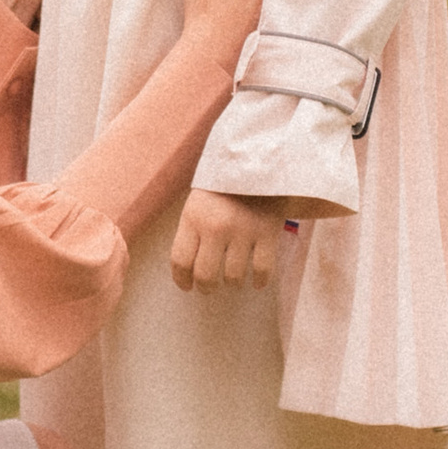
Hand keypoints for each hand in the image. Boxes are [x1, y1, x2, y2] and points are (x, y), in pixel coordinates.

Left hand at [171, 188, 288, 291]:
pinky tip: (257, 281)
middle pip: (205, 275)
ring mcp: (243, 231)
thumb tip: (187, 270)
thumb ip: (192, 231)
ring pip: (233, 276)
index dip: (181, 279)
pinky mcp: (267, 232)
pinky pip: (262, 269)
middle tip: (209, 287)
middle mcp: (216, 227)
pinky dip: (260, 280)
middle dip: (206, 287)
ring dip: (232, 282)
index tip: (187, 286)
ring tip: (233, 278)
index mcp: (193, 218)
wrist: (259, 161)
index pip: (180, 260)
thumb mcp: (198, 203)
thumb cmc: (224, 186)